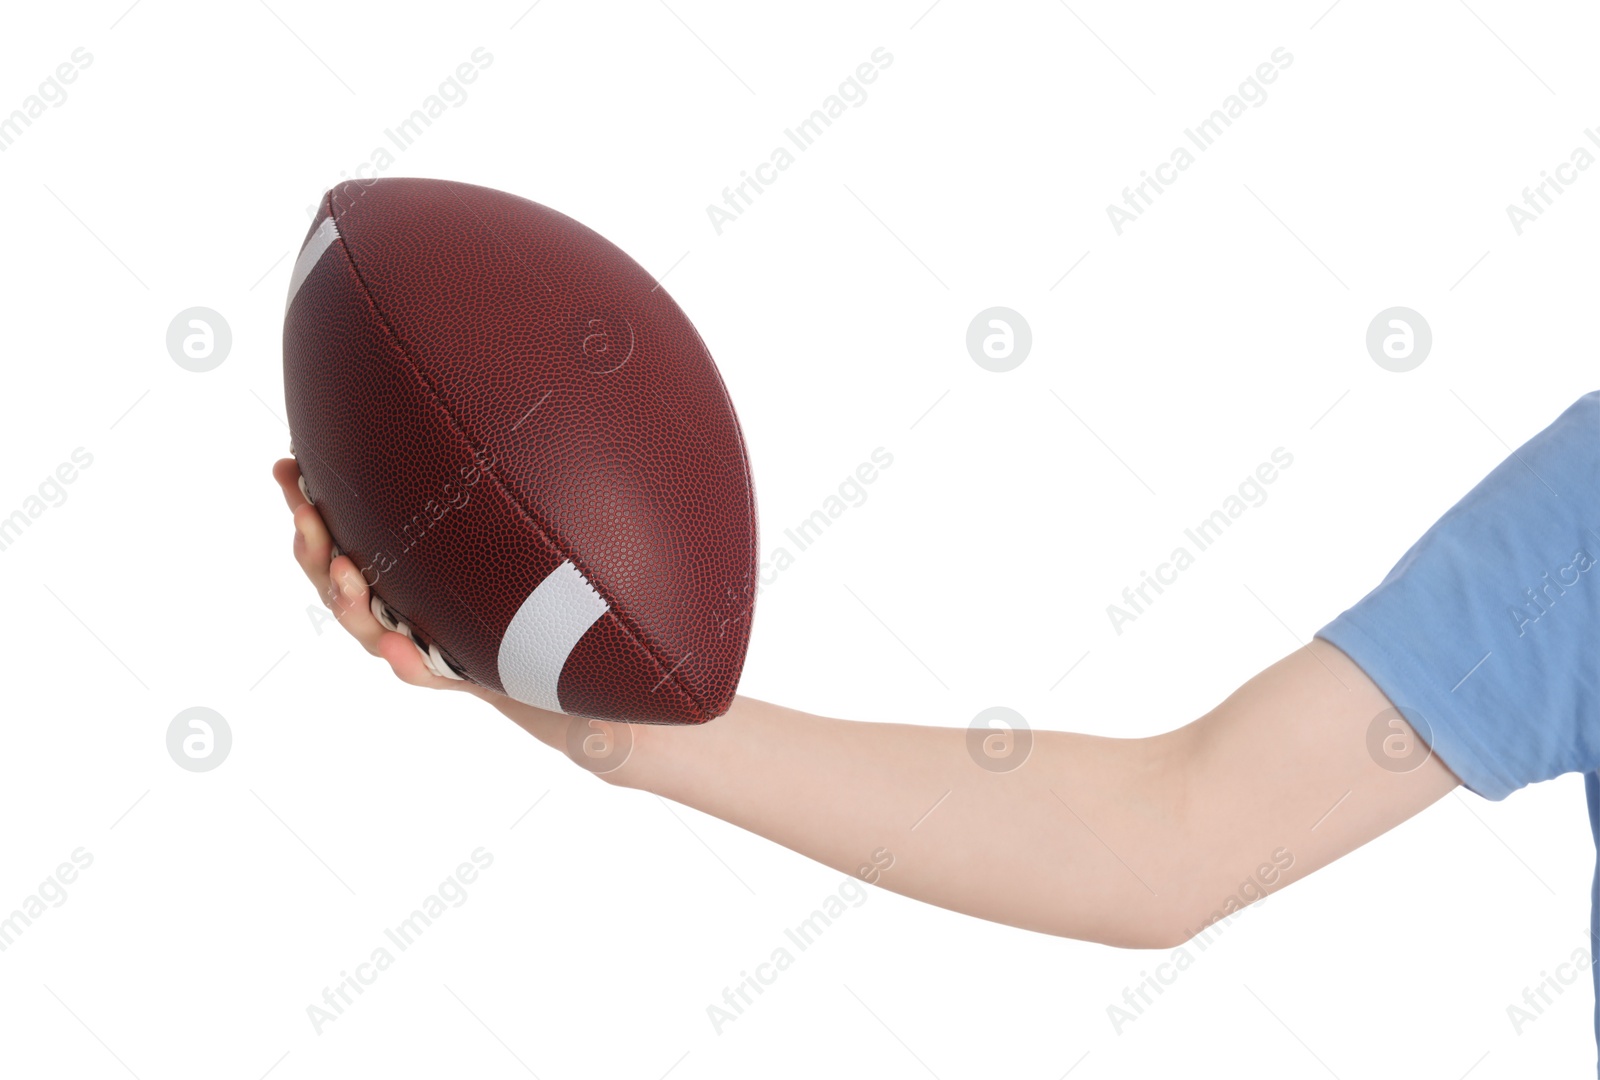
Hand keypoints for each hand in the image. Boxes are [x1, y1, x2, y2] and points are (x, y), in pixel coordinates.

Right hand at [271, 457, 581, 757]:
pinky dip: (403, 660)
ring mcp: (402, 640)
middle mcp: (377, 608)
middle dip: (314, 549)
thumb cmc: (478, 587)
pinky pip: (416, 670)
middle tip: (307, 515)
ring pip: (364, 626)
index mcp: (373, 572)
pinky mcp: (435, 671)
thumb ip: (431, 495)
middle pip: (330, 582)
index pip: (326, 537)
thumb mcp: (456, 537)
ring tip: (346, 574)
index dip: (302, 504)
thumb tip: (415, 417)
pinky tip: (395, 644)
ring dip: (348, 601)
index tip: (285, 466)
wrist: (522, 653)